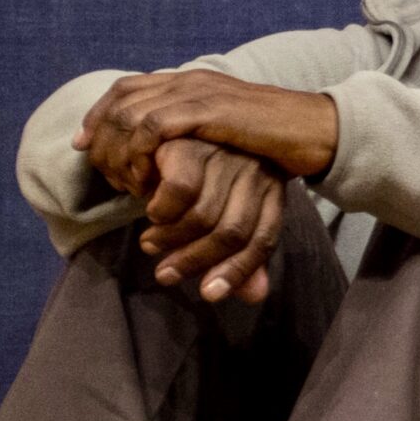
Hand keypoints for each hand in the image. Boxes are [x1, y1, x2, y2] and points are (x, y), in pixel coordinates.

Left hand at [78, 70, 338, 184]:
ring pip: (130, 115)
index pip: (126, 88)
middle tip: (103, 175)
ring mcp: (200, 92)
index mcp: (193, 80)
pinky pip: (154, 128)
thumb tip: (164, 153)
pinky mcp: (209, 110)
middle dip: (100, 139)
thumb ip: (195, 132)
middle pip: (120, 101)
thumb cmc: (277, 139)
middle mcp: (190, 80)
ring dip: (118, 153)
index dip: (97, 115)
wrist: (316, 130)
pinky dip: (140, 155)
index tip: (84, 146)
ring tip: (126, 184)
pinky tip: (147, 179)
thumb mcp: (226, 130)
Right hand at [137, 138, 285, 303]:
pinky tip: (149, 207)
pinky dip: (158, 211)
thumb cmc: (203, 176)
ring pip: (202, 217)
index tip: (209, 294)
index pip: (264, 238)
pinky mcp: (192, 143)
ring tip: (151, 242)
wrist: (175, 123)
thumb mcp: (224, 213)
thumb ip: (239, 254)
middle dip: (193, 262)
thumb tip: (254, 297)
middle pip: (232, 233)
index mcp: (271, 186)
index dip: (239, 271)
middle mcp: (255, 170)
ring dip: (169, 240)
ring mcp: (224, 155)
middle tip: (165, 273)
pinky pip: (177, 193)